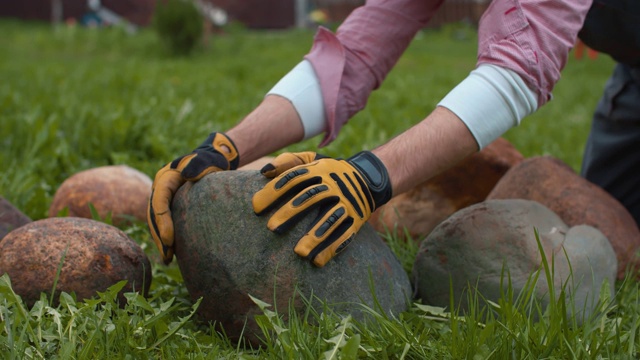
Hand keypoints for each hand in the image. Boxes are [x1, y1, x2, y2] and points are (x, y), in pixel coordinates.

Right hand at [147, 132, 238, 263]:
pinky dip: (166, 237)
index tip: (170, 240)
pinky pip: (164, 222)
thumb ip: (197, 166)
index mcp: (165, 178)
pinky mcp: (170, 205)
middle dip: (159, 236)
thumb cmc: (210, 161)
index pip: (160, 203)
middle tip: (167, 255)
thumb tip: (187, 176)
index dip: (163, 223)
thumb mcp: (206, 161)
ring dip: (160, 240)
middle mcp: (160, 188)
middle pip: (154, 215)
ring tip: (167, 259)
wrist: (212, 159)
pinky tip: (172, 252)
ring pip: (156, 221)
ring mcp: (163, 197)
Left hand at [252, 151, 391, 266]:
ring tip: (298, 252)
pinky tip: (317, 261)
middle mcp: (332, 186)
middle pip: (310, 198)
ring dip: (315, 236)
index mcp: (318, 171)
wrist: (368, 178)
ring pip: (330, 219)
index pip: (293, 179)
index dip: (274, 191)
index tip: (256, 207)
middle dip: (290, 212)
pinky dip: (332, 248)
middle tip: (271, 228)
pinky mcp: (356, 219)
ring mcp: (346, 203)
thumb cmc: (329, 171)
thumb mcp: (311, 160)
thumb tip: (264, 170)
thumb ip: (288, 162)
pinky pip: (345, 234)